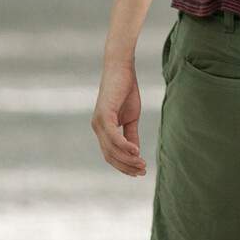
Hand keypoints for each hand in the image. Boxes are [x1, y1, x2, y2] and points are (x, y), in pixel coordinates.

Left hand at [91, 61, 145, 176]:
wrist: (122, 68)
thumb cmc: (126, 90)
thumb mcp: (131, 117)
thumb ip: (131, 134)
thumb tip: (135, 152)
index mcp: (102, 129)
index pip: (110, 155)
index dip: (124, 166)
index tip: (139, 172)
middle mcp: (97, 127)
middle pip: (110, 156)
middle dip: (126, 166)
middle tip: (142, 171)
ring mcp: (99, 122)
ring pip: (111, 149)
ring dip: (128, 159)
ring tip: (142, 163)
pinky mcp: (104, 114)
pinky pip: (114, 136)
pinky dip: (125, 146)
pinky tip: (136, 151)